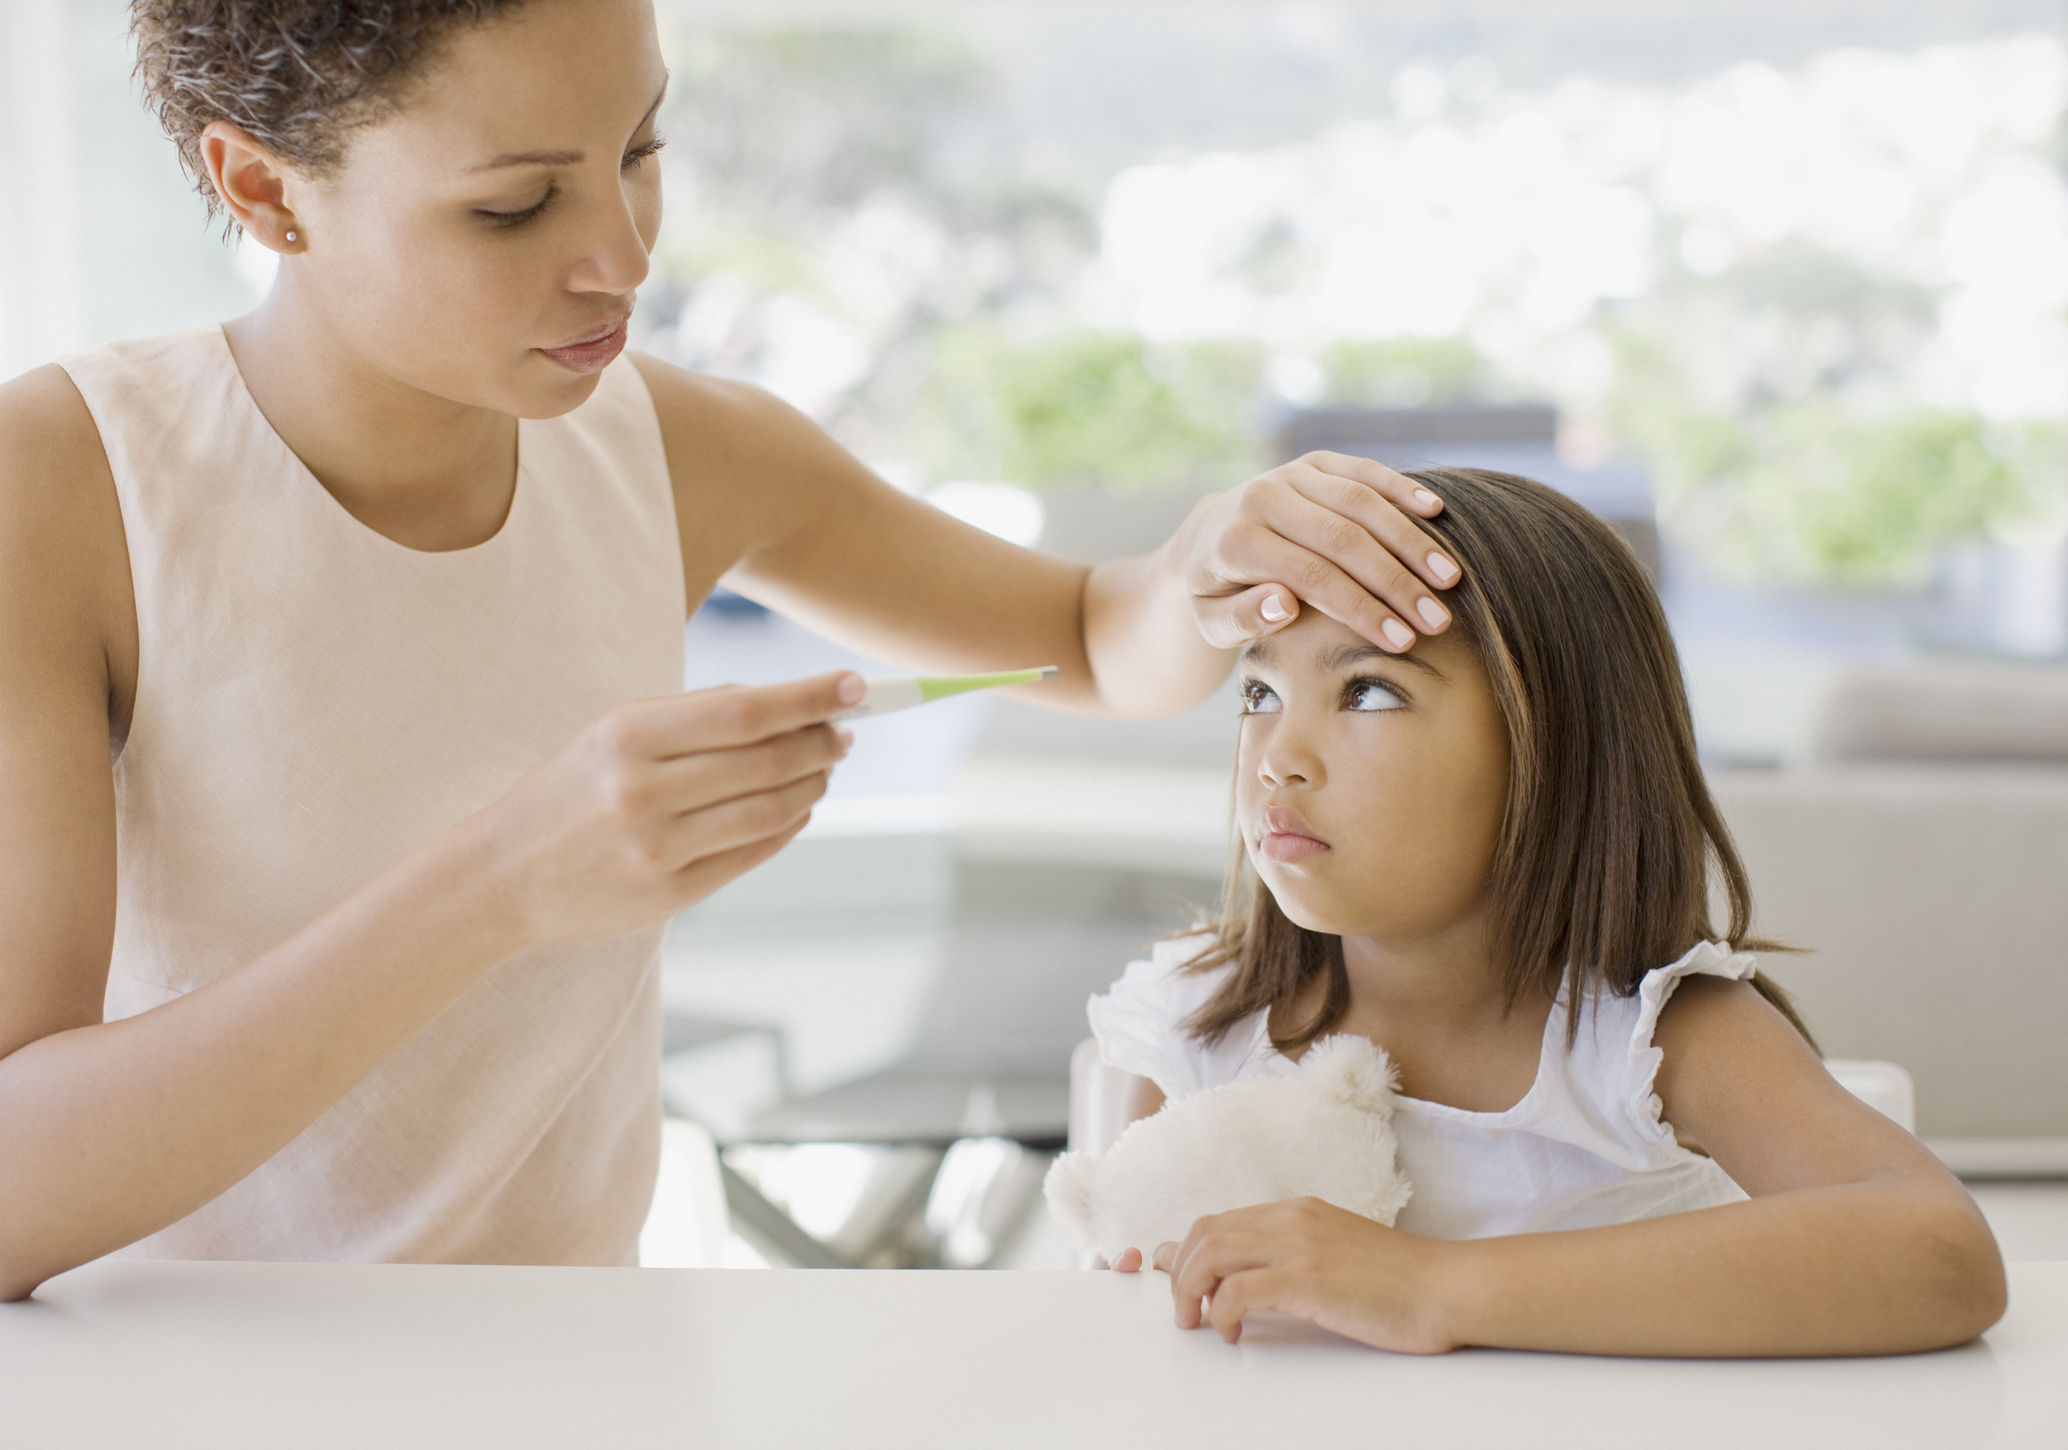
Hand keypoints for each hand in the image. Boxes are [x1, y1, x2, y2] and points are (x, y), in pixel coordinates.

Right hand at [475, 671, 860, 947]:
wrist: (502, 876)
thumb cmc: (570, 788)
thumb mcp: (612, 731)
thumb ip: (693, 714)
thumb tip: (784, 702)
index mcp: (629, 737)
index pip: (745, 711)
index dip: (809, 698)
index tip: (855, 685)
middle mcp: (644, 793)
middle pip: (767, 762)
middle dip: (822, 741)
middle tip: (846, 730)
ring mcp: (658, 850)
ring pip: (769, 811)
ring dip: (814, 784)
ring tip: (827, 766)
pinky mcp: (669, 895)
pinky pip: (752, 854)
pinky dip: (788, 825)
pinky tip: (799, 806)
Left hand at [1152, 1197, 1460, 1352]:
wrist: (1447, 1288)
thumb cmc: (1400, 1282)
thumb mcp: (1338, 1252)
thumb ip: (1294, 1256)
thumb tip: (1248, 1278)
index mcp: (1297, 1212)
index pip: (1221, 1221)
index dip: (1185, 1249)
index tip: (1168, 1272)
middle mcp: (1292, 1219)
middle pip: (1205, 1233)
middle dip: (1179, 1272)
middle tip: (1184, 1311)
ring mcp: (1299, 1245)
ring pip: (1211, 1254)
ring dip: (1191, 1290)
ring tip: (1199, 1322)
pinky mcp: (1308, 1279)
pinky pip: (1239, 1290)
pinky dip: (1223, 1312)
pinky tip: (1234, 1333)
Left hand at [1172, 452, 1458, 652]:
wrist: (1204, 540)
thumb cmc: (1214, 594)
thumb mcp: (1212, 622)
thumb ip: (1243, 619)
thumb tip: (1285, 605)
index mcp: (1236, 540)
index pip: (1311, 576)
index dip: (1361, 609)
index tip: (1403, 641)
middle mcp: (1262, 496)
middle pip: (1343, 539)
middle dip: (1397, 582)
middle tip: (1438, 620)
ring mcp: (1290, 474)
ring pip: (1361, 502)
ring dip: (1411, 541)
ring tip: (1450, 578)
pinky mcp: (1314, 463)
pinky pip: (1363, 470)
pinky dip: (1401, 489)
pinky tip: (1438, 512)